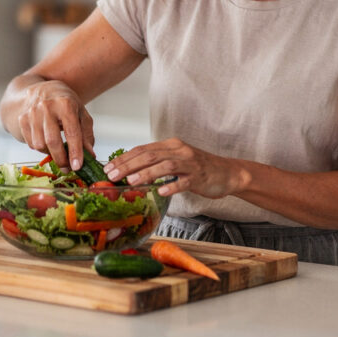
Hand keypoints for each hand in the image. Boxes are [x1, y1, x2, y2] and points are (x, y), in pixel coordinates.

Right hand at [17, 80, 93, 169]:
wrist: (41, 87)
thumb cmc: (65, 102)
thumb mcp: (80, 112)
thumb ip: (86, 133)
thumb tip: (90, 155)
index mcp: (65, 103)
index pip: (72, 132)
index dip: (75, 151)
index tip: (77, 166)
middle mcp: (47, 106)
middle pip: (52, 141)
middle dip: (61, 159)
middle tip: (68, 168)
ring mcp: (32, 113)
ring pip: (40, 144)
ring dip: (50, 153)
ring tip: (58, 151)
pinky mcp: (22, 119)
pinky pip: (31, 143)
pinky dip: (40, 148)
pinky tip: (47, 142)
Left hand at [103, 138, 246, 198]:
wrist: (228, 172)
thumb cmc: (199, 169)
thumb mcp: (176, 160)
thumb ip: (157, 163)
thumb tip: (131, 171)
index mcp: (171, 145)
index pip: (143, 149)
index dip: (125, 158)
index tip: (109, 167)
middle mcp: (179, 151)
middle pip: (150, 155)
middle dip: (129, 165)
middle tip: (113, 175)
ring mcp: (190, 163)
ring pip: (165, 166)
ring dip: (146, 173)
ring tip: (131, 181)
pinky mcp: (199, 177)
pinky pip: (184, 181)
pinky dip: (171, 186)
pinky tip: (160, 191)